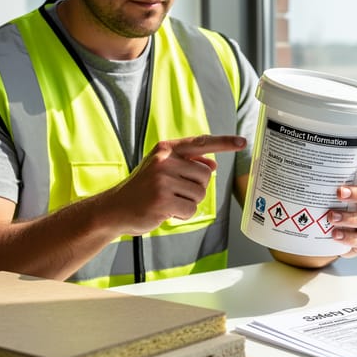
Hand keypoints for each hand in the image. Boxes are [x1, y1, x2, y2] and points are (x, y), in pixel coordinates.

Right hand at [107, 134, 245, 235]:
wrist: (114, 208)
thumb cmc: (142, 188)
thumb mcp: (162, 168)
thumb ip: (186, 163)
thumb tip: (212, 164)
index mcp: (166, 149)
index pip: (201, 142)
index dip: (224, 142)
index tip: (242, 142)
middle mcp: (164, 161)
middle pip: (205, 175)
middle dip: (196, 187)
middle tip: (175, 192)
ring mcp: (162, 181)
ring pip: (200, 193)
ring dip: (188, 202)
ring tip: (168, 201)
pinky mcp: (162, 201)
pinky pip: (191, 209)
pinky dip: (183, 214)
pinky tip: (166, 211)